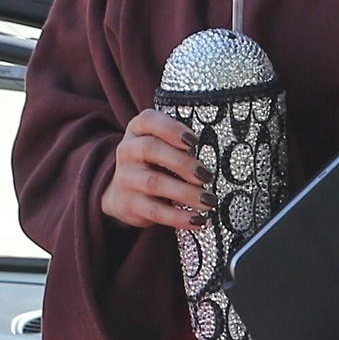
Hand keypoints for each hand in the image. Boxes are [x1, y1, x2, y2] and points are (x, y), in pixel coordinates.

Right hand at [101, 109, 215, 229]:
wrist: (121, 194)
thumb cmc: (151, 164)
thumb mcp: (158, 146)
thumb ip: (179, 143)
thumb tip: (218, 152)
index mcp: (137, 131)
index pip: (148, 120)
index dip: (171, 128)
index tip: (194, 141)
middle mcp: (128, 151)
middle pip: (152, 149)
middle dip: (183, 162)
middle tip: (207, 175)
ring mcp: (126, 178)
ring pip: (155, 182)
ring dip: (186, 192)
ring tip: (208, 200)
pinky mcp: (129, 204)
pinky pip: (156, 211)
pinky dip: (179, 217)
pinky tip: (198, 219)